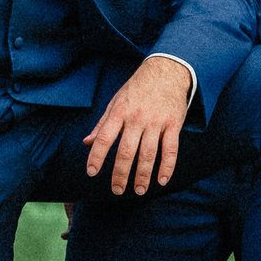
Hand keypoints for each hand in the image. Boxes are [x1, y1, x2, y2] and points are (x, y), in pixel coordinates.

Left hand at [84, 56, 195, 194]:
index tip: (92, 173)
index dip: (97, 156)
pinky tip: (162, 180)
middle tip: (117, 190)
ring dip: (143, 175)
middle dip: (121, 174)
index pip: (104, 138)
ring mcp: (157, 122)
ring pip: (148, 153)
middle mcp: (137, 118)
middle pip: (126, 151)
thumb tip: (87, 143)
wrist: (168, 70)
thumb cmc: (138, 88)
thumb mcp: (116, 101)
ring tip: (139, 190)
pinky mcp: (174, 124)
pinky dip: (167, 167)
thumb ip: (102, 124)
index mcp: (120, 112)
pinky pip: (171, 149)